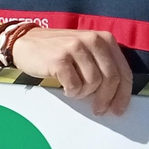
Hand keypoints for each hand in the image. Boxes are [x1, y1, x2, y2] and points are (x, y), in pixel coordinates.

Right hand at [6, 27, 131, 114]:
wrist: (25, 42)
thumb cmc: (58, 51)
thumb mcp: (86, 51)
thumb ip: (103, 66)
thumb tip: (116, 96)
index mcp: (105, 38)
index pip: (123, 71)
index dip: (123, 94)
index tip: (119, 109)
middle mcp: (93, 40)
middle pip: (111, 78)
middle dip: (106, 99)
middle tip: (98, 110)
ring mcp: (75, 48)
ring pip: (93, 83)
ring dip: (84, 93)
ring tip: (74, 90)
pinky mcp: (60, 59)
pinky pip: (74, 85)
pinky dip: (71, 91)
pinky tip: (65, 87)